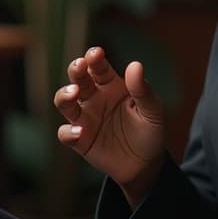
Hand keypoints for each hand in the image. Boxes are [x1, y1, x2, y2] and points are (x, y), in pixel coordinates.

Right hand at [54, 47, 166, 204]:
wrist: (146, 164)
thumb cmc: (150, 131)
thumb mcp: (153, 110)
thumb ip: (143, 89)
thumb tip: (135, 65)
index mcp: (112, 85)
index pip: (99, 67)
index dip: (94, 58)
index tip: (96, 54)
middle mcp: (94, 98)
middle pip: (78, 78)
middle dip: (76, 69)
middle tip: (80, 66)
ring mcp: (85, 118)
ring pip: (64, 102)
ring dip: (64, 95)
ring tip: (74, 93)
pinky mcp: (79, 140)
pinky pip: (65, 133)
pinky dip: (69, 132)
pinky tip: (80, 132)